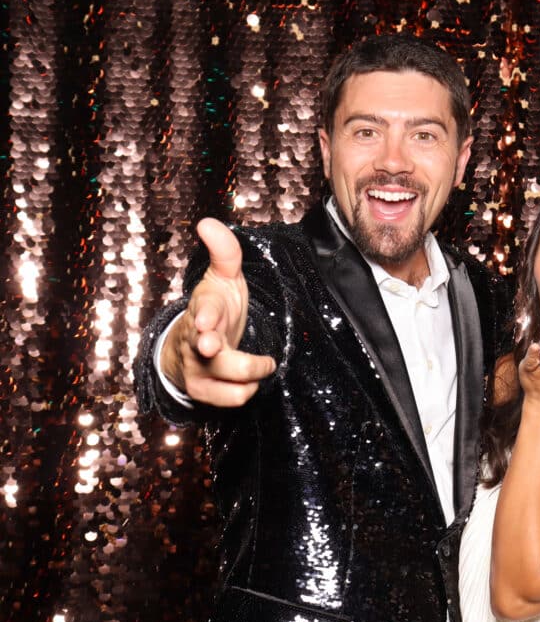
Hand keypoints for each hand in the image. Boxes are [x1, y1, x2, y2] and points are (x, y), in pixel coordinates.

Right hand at [160, 218, 276, 406]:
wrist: (192, 345)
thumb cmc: (216, 307)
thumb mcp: (223, 278)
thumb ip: (224, 252)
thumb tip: (207, 222)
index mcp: (203, 310)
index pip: (203, 310)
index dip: (206, 316)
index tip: (209, 324)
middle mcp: (196, 341)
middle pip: (210, 356)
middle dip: (229, 360)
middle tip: (257, 363)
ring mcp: (197, 368)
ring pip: (224, 381)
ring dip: (252, 375)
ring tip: (266, 364)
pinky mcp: (202, 390)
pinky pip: (229, 399)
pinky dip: (246, 392)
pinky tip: (254, 382)